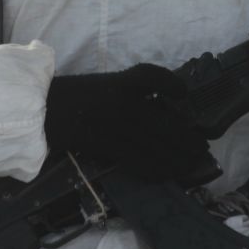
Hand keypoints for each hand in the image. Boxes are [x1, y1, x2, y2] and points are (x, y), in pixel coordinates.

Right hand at [45, 64, 216, 182]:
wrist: (47, 111)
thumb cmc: (81, 95)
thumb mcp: (110, 83)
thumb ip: (136, 92)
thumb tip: (170, 108)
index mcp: (122, 82)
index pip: (151, 76)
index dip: (171, 83)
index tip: (183, 93)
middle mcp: (122, 104)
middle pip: (164, 122)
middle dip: (186, 138)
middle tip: (201, 147)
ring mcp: (116, 127)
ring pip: (155, 146)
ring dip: (178, 158)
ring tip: (191, 163)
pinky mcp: (108, 147)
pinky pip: (138, 162)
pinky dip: (156, 169)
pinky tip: (167, 172)